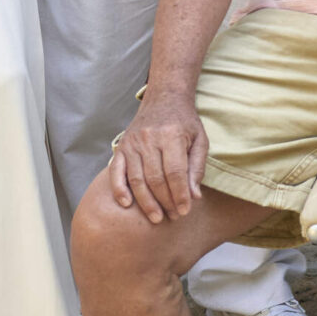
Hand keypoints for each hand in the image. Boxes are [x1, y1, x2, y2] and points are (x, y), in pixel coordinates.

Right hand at [110, 92, 208, 223]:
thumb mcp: (199, 140)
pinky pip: (116, 172)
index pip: (175, 172)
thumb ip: (197, 168)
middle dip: (165, 202)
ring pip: (137, 179)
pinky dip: (119, 189)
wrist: (164, 98)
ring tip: (156, 217)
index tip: (185, 210)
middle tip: (172, 217)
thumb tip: (194, 196)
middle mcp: (150, 139)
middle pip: (156, 179)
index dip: (180, 194)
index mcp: (172, 135)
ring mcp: (132, 143)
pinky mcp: (121, 147)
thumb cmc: (185, 122)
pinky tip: (127, 204)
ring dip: (146, 202)